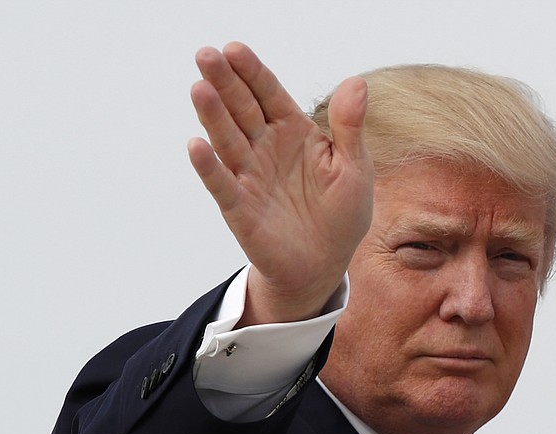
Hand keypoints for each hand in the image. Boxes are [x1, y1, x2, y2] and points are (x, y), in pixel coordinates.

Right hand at [188, 42, 372, 325]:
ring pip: (228, 140)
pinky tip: (197, 145)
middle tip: (206, 55)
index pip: (270, 95)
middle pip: (242, 109)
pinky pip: (223, 184)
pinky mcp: (240, 207)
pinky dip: (209, 166)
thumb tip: (357, 82)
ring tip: (199, 88)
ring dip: (213, 116)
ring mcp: (249, 175)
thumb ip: (350, 128)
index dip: (253, 73)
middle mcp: (265, 147)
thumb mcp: (355, 169)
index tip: (235, 49)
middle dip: (225, 82)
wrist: (324, 263)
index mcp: (293, 132)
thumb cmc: (341, 214)